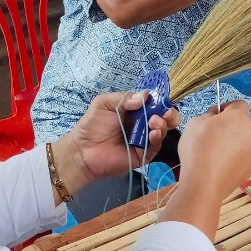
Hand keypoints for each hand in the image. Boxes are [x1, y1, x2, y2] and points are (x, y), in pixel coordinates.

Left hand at [51, 92, 180, 196]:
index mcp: (135, 110)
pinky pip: (155, 146)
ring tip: (154, 122)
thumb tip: (146, 96)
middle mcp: (143, 124)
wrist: (82, 151)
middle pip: (164, 117)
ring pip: (162, 131)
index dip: (161, 101)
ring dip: (162, 125)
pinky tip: (153, 133)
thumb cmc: (92, 125)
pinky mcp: (143, 154)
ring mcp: (144, 139)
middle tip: (164, 113)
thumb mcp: (104, 103)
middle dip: (168, 114)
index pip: (154, 103)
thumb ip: (125, 98)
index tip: (164, 100)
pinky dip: (157, 138)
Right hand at [176, 102, 250, 200]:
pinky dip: (234, 158)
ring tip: (214, 153)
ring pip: (244, 141)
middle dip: (230, 125)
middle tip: (212, 135)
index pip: (238, 104)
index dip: (225, 107)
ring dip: (232, 142)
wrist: (204, 183)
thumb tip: (215, 118)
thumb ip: (208, 115)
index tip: (213, 116)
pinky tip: (219, 165)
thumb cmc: (198, 148)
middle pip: (243, 123)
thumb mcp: (195, 122)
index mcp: (241, 118)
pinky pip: (242, 157)